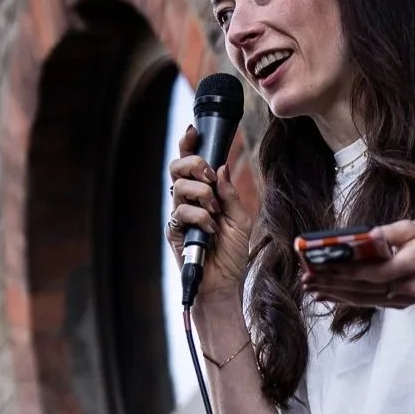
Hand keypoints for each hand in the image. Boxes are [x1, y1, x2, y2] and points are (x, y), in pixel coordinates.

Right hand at [166, 124, 257, 317]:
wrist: (224, 283)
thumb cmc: (231, 252)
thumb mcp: (240, 219)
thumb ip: (230, 193)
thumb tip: (222, 167)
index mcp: (203, 193)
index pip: (190, 163)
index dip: (188, 144)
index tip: (193, 130)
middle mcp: (187, 201)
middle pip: (176, 167)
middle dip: (194, 164)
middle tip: (210, 175)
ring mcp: (179, 215)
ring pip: (178, 186)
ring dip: (201, 193)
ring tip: (215, 211)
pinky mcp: (174, 231)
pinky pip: (180, 212)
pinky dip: (199, 216)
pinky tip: (210, 228)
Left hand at [302, 221, 414, 311]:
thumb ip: (392, 233)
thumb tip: (364, 237)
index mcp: (414, 264)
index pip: (375, 272)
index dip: (347, 271)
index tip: (323, 267)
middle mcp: (408, 287)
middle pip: (364, 289)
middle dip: (333, 284)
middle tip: (307, 279)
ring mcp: (403, 299)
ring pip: (364, 299)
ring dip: (335, 294)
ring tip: (312, 288)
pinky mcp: (399, 304)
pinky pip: (369, 302)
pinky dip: (348, 298)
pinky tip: (330, 295)